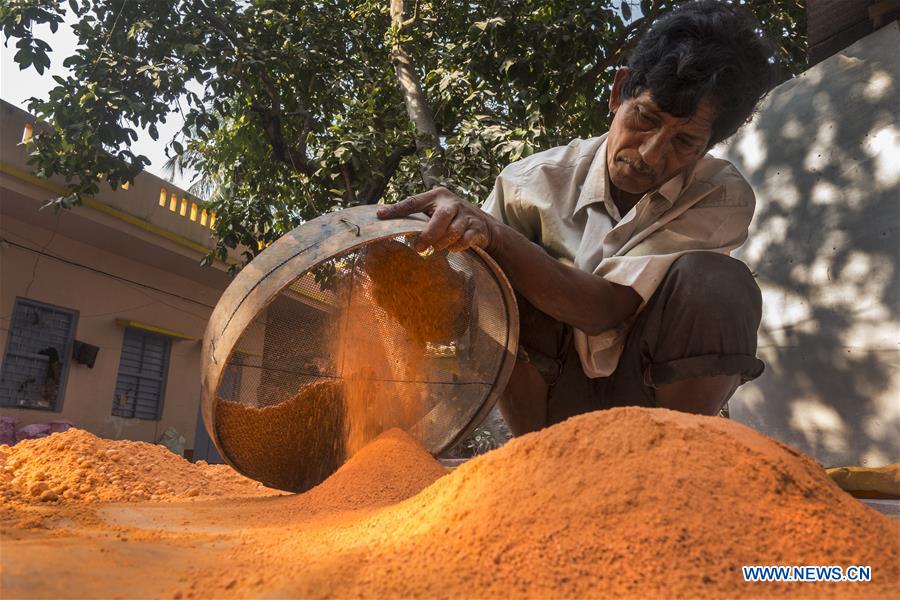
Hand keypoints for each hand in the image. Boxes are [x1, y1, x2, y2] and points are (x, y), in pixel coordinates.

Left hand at [376, 187, 495, 252]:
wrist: (483, 224)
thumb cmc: (450, 217)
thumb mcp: (435, 210)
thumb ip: (416, 214)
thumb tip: (385, 217)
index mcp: (437, 195)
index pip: (414, 201)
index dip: (397, 209)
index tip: (380, 215)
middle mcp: (452, 203)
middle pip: (441, 217)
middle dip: (429, 234)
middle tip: (418, 247)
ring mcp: (466, 215)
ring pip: (454, 231)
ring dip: (442, 243)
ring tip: (434, 248)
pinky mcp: (476, 228)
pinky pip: (465, 240)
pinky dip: (457, 247)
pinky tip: (452, 249)